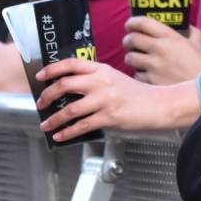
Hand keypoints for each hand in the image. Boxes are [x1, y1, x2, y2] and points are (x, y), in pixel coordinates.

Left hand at [34, 57, 198, 141]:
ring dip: (54, 119)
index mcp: (103, 70)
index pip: (72, 64)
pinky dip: (67, 132)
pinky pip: (82, 125)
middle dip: (47, 95)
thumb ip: (96, 80)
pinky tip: (60, 136)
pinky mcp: (109, 117)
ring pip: (70, 109)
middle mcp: (101, 82)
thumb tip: (71, 91)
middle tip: (40, 103)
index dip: (53, 69)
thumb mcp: (116, 79)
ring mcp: (105, 100)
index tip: (41, 76)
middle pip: (65, 85)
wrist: (159, 104)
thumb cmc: (138, 94)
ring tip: (46, 125)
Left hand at [124, 17, 200, 84]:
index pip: (143, 22)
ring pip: (130, 58)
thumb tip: (185, 27)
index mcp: (170, 37)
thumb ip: (191, 33)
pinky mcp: (150, 81)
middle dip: (128, 41)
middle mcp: (159, 49)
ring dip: (132, 58)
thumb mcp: (199, 44)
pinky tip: (146, 76)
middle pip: (131, 39)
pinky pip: (136, 75)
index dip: (132, 22)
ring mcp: (153, 66)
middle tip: (131, 44)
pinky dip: (139, 75)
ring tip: (138, 61)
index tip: (130, 25)